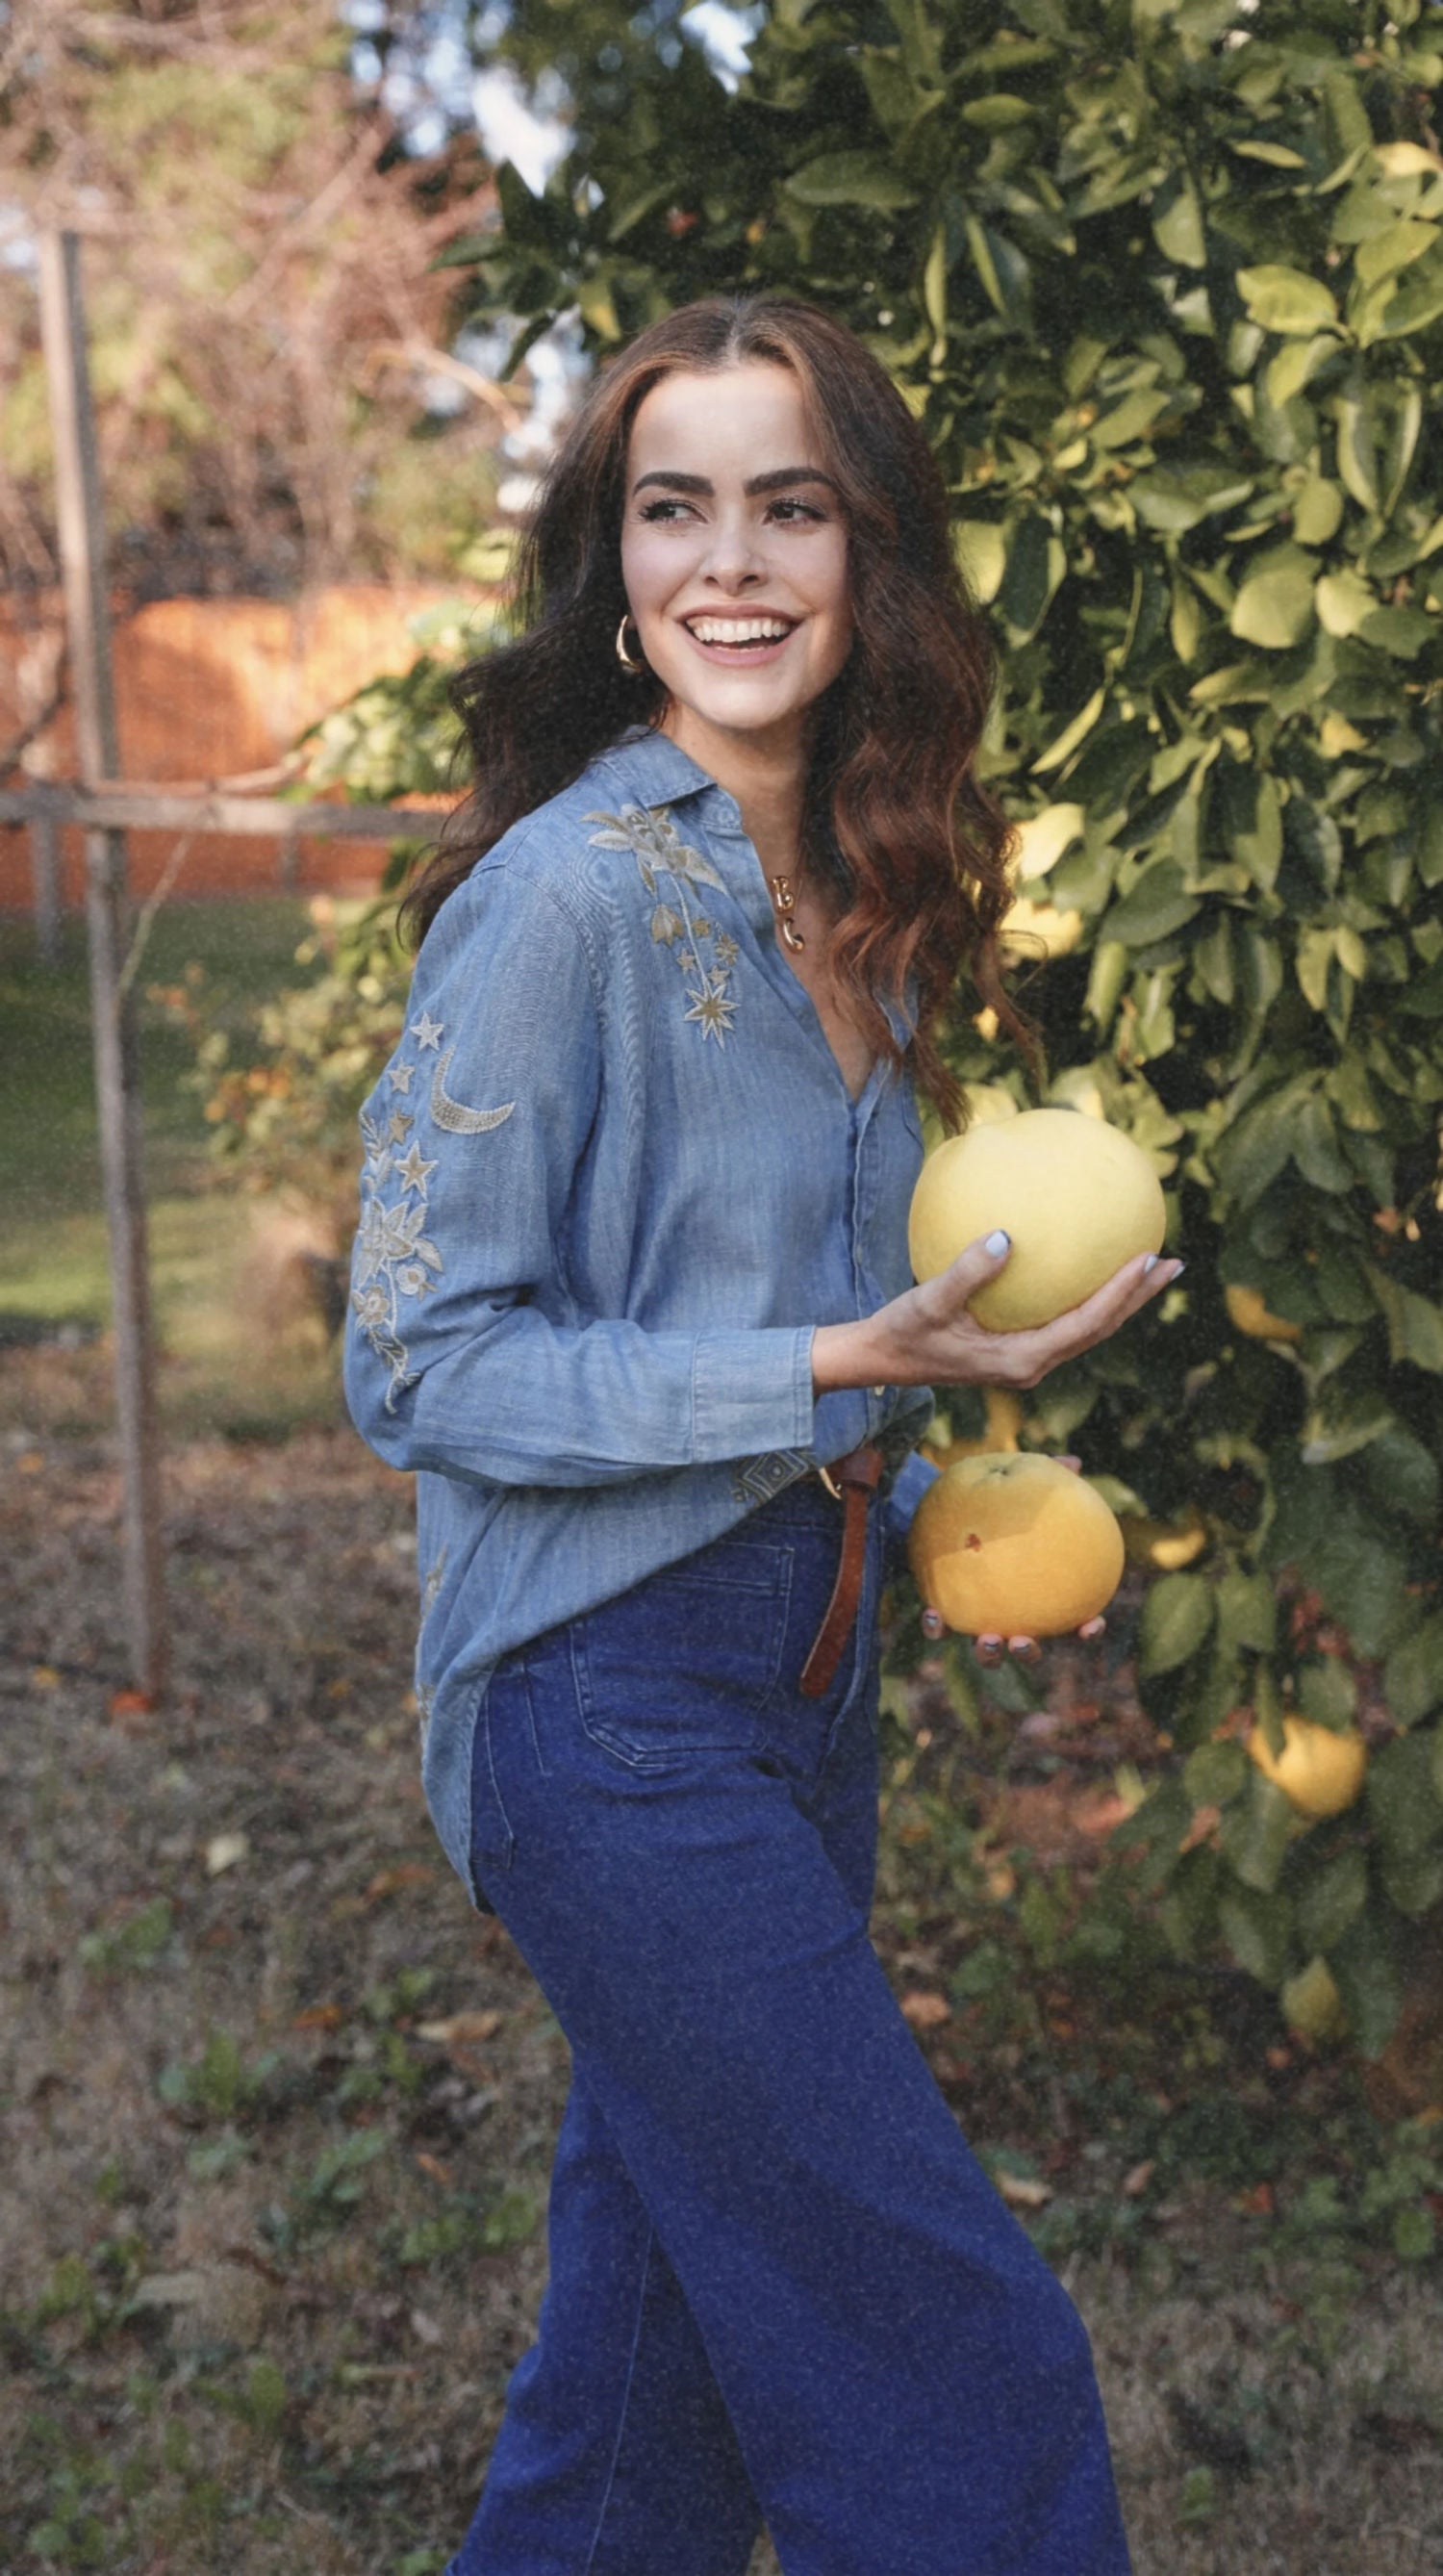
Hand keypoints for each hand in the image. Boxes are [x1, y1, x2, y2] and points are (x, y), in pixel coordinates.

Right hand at [812, 1232, 1183, 1396]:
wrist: (880, 1361)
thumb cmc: (900, 1332)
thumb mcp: (928, 1302)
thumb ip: (967, 1273)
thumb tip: (1006, 1235)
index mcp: (1021, 1361)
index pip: (1086, 1324)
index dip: (1121, 1293)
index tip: (1148, 1260)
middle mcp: (1032, 1365)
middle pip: (1101, 1329)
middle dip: (1138, 1298)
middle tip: (1172, 1263)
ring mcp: (1027, 1360)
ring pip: (1088, 1329)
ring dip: (1122, 1300)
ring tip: (1150, 1267)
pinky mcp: (1016, 1350)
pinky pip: (1066, 1322)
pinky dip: (1089, 1297)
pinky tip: (1090, 1268)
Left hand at [917, 1458, 1107, 1664]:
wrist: (943, 1507)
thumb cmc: (994, 1500)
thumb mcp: (1017, 1485)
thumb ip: (1045, 1478)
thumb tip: (1072, 1462)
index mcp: (1038, 1594)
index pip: (1072, 1618)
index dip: (1086, 1628)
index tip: (1091, 1625)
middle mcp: (1010, 1613)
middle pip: (1027, 1646)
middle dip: (1027, 1652)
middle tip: (1023, 1642)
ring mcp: (977, 1616)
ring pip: (986, 1649)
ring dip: (988, 1652)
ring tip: (988, 1640)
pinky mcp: (943, 1609)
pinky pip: (939, 1627)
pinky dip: (936, 1625)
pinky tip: (933, 1614)